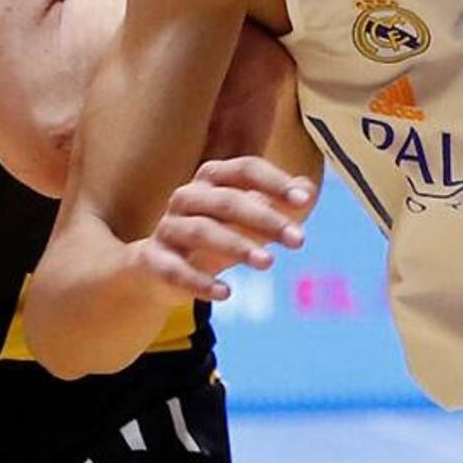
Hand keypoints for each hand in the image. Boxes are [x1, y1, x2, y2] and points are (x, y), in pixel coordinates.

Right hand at [135, 155, 309, 303]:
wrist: (159, 268)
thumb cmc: (215, 235)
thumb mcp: (248, 219)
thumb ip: (278, 204)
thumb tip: (309, 190)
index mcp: (211, 179)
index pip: (245, 170)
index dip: (275, 183)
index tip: (304, 201)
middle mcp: (187, 197)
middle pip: (227, 201)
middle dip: (265, 219)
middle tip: (299, 240)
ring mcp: (168, 228)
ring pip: (202, 231)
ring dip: (237, 246)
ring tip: (269, 262)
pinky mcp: (154, 260)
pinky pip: (175, 270)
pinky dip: (200, 282)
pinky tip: (226, 293)